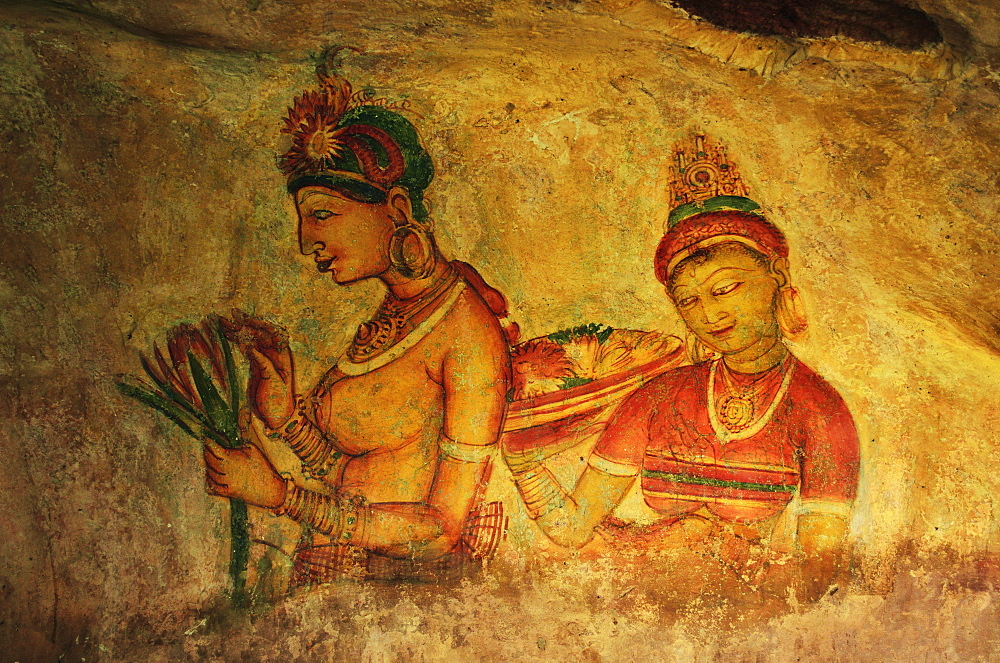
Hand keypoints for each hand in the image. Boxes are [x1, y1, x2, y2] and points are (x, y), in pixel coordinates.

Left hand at [204, 439, 286, 508]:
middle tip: (206, 448)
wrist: (270, 489)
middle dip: (206, 453)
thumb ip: (239, 446)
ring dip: (207, 466)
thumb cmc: (263, 468)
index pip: (215, 449)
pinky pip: (213, 486)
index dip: (209, 442)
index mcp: (233, 458)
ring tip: (207, 460)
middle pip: (210, 460)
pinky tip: (210, 476)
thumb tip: (230, 445)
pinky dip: (209, 481)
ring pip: (210, 473)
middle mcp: (227, 470)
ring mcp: (226, 482)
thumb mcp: (254, 451)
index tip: (207, 438)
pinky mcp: (228, 492)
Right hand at [219, 309, 294, 427]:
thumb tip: (251, 348)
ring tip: (220, 321)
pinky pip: (245, 348)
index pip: (271, 333)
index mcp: (282, 355)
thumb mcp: (273, 382)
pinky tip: (225, 334)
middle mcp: (273, 354)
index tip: (242, 320)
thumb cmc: (278, 401)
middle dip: (242, 324)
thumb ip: (264, 365)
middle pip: (258, 333)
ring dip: (236, 330)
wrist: (275, 417)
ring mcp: (263, 358)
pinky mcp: (255, 365)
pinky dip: (235, 341)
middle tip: (226, 317)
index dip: (257, 324)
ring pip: (249, 339)